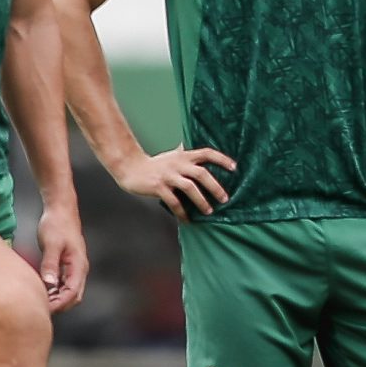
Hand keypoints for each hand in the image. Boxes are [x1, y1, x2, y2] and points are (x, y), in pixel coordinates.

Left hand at [36, 203, 87, 313]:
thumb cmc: (57, 224)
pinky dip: (54, 291)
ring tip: (39, 301)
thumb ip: (50, 264)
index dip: (59, 304)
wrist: (61, 209)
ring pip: (69, 292)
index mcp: (79, 265)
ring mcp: (75, 268)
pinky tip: (41, 290)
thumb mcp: (51, 244)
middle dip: (59, 305)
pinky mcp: (67, 265)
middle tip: (39, 309)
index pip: (72, 293)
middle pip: (73, 297)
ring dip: (56, 299)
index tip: (44, 309)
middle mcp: (80, 270)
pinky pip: (63, 284)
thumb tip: (49, 285)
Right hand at [111, 146, 236, 220]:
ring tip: (209, 212)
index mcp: (183, 156)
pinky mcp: (159, 187)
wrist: (131, 168)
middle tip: (225, 199)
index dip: (222, 159)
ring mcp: (168, 176)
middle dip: (215, 187)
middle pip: (201, 173)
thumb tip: (193, 146)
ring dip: (201, 201)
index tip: (234, 168)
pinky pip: (174, 202)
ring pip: (189, 188)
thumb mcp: (172, 156)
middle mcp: (177, 164)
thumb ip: (184, 153)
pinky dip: (182, 212)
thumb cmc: (155, 164)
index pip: (206, 153)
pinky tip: (187, 220)